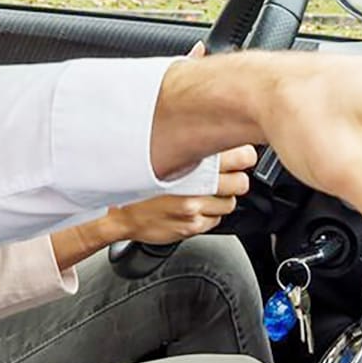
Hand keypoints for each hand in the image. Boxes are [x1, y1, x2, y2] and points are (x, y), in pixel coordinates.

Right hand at [105, 144, 256, 241]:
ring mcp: (194, 207)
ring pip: (230, 203)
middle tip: (224, 178)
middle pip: (241, 182)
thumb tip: (218, 136)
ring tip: (202, 194)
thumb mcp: (162, 155)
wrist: (117, 214)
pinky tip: (191, 208)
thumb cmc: (136, 183)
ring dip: (220, 199)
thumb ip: (190, 147)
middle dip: (234, 180)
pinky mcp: (191, 226)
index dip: (245, 156)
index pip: (242, 155)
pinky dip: (208, 215)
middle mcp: (195, 184)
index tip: (242, 156)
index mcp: (191, 160)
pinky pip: (215, 220)